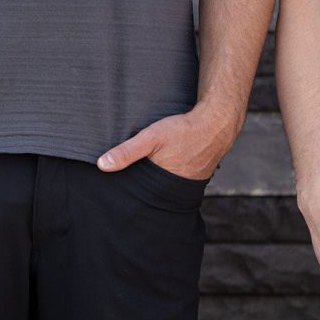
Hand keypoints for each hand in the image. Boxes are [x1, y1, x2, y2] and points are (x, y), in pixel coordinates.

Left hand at [95, 103, 238, 179]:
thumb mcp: (150, 137)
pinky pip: (179, 178)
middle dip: (143, 187)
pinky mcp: (197, 175)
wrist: (216, 124)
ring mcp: (190, 183)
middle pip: (153, 191)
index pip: (141, 195)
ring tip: (148, 172)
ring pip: (166, 185)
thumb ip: (127, 152)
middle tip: (132, 180)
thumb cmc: (184, 131)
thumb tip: (103, 165)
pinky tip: (168, 164)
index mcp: (163, 184)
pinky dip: (171, 173)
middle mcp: (177, 189)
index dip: (131, 191)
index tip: (119, 189)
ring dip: (157, 180)